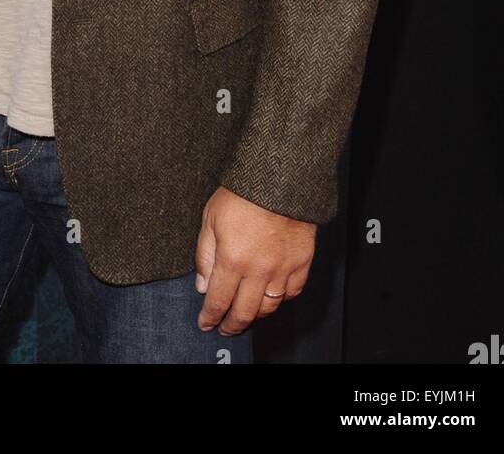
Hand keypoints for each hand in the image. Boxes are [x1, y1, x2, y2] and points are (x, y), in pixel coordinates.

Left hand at [194, 186, 315, 333]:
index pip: (218, 300)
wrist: (280, 176)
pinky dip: (281, 300)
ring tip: (245, 317)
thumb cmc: (243, 191)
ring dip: (255, 316)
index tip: (205, 323)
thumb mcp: (210, 218)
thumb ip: (205, 255)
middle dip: (231, 325)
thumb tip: (202, 285)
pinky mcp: (302, 262)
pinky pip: (292, 293)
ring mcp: (282, 268)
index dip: (210, 316)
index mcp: (232, 259)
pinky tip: (271, 298)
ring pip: (269, 307)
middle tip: (224, 328)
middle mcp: (258, 269)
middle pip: (244, 312)